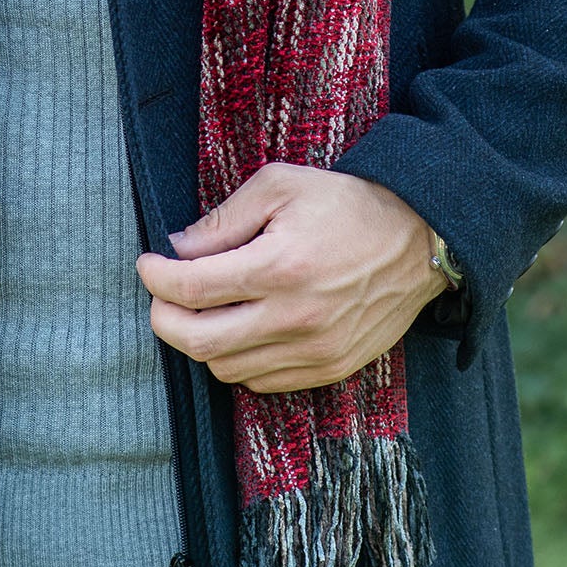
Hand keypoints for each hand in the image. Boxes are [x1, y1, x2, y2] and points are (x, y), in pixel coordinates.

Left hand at [135, 163, 445, 393]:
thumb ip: (225, 218)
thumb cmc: (347, 204)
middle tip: (160, 295)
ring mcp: (313, 350)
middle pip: (198, 342)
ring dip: (200, 341)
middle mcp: (294, 318)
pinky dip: (237, 360)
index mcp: (279, 266)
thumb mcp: (281, 185)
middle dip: (163, 319)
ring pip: (226, 367)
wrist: (418, 240)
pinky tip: (239, 328)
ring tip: (201, 309)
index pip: (191, 288)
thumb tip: (179, 248)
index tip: (148, 264)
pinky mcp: (329, 369)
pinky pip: (262, 381)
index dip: (156, 278)